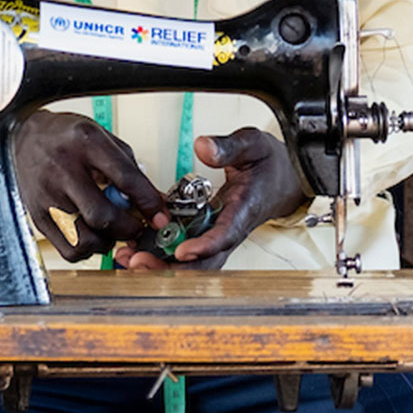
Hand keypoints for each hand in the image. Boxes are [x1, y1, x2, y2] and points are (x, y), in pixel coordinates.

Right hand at [12, 110, 168, 261]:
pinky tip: (92, 234)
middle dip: (128, 228)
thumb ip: (130, 169)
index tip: (160, 217)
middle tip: (136, 227)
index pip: (125, 179)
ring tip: (111, 230)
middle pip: (102, 215)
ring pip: (84, 239)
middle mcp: (64, 168)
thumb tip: (156, 202)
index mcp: (86, 143)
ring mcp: (47, 195)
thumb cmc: (67, 137)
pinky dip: (87, 250)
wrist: (26, 137)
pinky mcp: (38, 216)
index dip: (149, 203)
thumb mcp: (103, 138)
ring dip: (107, 242)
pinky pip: (68, 249)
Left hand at [116, 127, 305, 270]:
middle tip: (138, 261)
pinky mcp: (208, 233)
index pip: (226, 234)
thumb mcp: (253, 145)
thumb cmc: (270, 164)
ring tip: (127, 259)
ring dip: (161, 265)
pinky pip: (186, 251)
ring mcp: (218, 234)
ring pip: (193, 262)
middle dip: (171, 267)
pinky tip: (135, 250)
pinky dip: (162, 254)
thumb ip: (229, 147)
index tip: (181, 251)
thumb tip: (204, 147)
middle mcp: (231, 228)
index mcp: (244, 208)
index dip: (204, 247)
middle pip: (204, 261)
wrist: (284, 178)